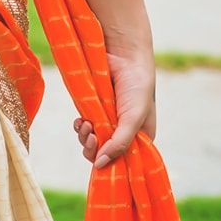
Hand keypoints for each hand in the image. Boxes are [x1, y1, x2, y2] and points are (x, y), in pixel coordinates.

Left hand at [74, 48, 155, 171]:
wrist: (123, 55)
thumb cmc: (137, 86)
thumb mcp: (133, 118)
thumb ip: (119, 143)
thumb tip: (99, 165)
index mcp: (141, 137)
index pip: (126, 162)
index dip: (112, 165)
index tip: (101, 162)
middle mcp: (124, 132)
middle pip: (106, 155)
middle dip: (95, 150)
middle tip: (92, 139)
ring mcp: (108, 122)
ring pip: (93, 143)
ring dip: (86, 138)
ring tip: (86, 124)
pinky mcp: (94, 111)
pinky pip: (84, 128)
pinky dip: (80, 127)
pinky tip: (80, 120)